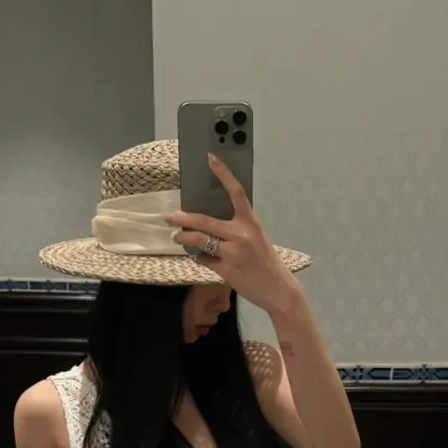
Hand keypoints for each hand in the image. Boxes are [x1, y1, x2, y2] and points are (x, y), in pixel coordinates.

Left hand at [166, 152, 299, 313]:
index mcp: (250, 222)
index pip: (236, 192)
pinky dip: (200, 259)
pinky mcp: (226, 269)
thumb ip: (237, 229)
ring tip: (177, 238)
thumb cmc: (265, 262)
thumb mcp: (256, 238)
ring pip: (199, 241)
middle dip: (183, 219)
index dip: (223, 174)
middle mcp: (241, 234)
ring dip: (184, 239)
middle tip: (170, 217)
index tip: (211, 159)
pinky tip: (202, 259)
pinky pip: (204, 260)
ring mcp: (233, 253)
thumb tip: (208, 225)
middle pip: (204, 221)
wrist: (277, 288)